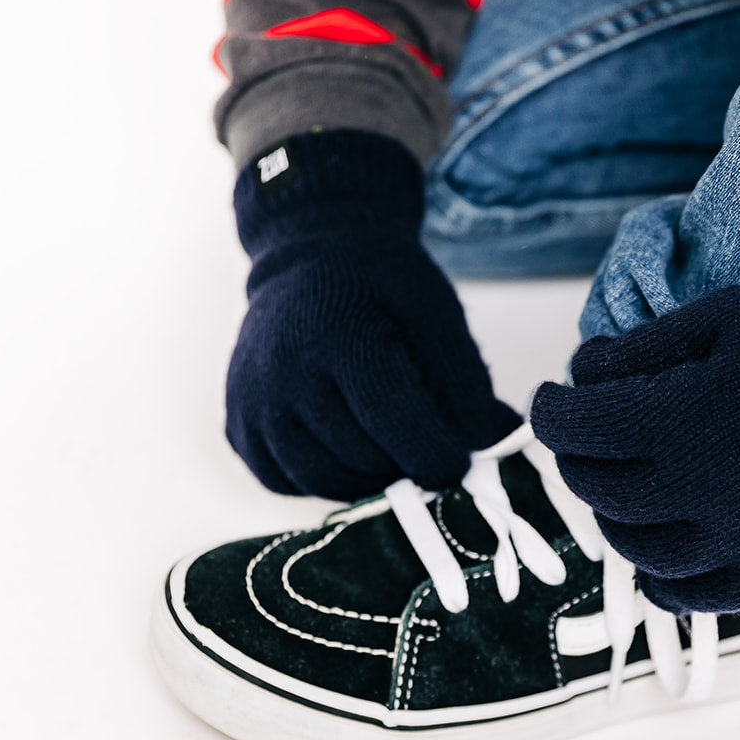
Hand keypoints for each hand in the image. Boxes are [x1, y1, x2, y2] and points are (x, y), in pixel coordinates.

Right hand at [226, 131, 518, 499]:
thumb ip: (469, 388)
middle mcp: (285, 373)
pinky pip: (284, 481)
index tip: (459, 461)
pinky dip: (323, 476)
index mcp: (343, 338)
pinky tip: (345, 445)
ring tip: (390, 447)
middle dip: (406, 465)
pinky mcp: (237, 425)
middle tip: (425, 447)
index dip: (435, 454)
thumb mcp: (438, 321)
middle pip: (361, 458)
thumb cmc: (385, 291)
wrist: (312, 259)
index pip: (393, 421)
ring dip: (367, 478)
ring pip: (323, 480)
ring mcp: (253, 402)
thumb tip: (503, 444)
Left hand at [531, 227, 739, 613]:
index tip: (555, 397)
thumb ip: (637, 352)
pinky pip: (692, 595)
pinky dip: (663, 576)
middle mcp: (697, 494)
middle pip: (597, 488)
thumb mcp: (717, 315)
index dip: (552, 409)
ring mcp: (737, 543)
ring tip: (630, 484)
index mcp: (676, 422)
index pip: (573, 430)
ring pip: (635, 547)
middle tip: (592, 434)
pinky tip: (661, 552)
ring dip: (617, 512)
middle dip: (581, 456)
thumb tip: (579, 376)